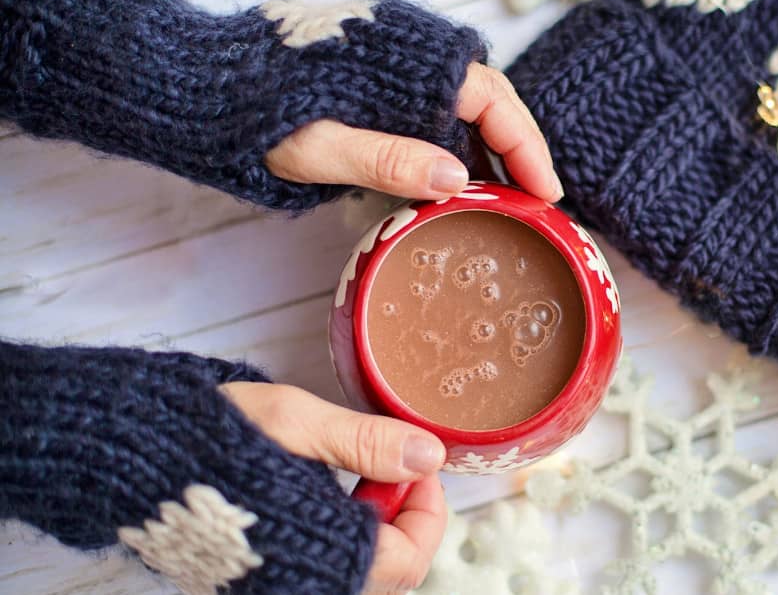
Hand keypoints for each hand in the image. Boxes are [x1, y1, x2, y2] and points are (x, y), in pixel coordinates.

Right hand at [221, 382, 446, 592]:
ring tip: (356, 477)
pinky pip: (317, 573)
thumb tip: (428, 456)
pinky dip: (336, 539)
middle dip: (403, 521)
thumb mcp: (294, 422)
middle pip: (386, 574)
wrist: (125, 458)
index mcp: (314, 554)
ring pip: (354, 575)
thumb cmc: (206, 437)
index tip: (422, 468)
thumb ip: (367, 443)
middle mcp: (295, 586)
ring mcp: (268, 590)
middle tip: (394, 468)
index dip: (428, 513)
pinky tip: (321, 496)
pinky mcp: (247, 585)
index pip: (407, 560)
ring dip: (372, 531)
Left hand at [265, 63, 562, 202]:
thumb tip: (458, 179)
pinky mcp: (377, 86)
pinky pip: (432, 113)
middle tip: (537, 202)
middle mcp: (409, 56)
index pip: (492, 102)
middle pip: (488, 100)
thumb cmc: (253, 114)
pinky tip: (454, 184)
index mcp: (406, 63)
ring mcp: (394, 70)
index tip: (547, 193)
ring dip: (486, 151)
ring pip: (462, 108)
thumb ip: (388, 160)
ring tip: (505, 201)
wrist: (202, 86)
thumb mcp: (319, 147)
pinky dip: (451, 148)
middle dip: (517, 150)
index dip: (527, 148)